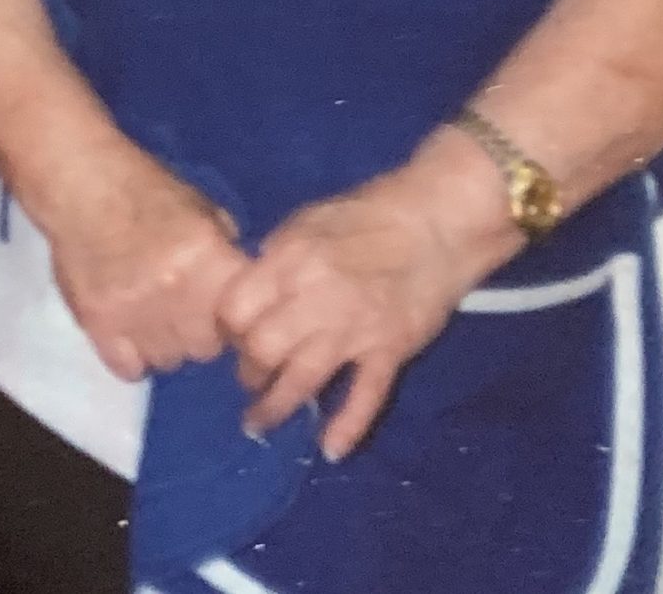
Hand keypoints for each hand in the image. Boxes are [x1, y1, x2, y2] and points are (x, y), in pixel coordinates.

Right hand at [46, 152, 249, 382]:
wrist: (80, 181)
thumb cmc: (143, 188)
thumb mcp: (201, 207)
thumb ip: (225, 252)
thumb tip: (245, 289)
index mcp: (209, 260)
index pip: (241, 325)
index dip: (232, 322)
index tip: (220, 316)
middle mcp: (179, 291)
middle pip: (206, 349)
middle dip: (197, 333)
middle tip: (180, 311)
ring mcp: (137, 312)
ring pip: (168, 361)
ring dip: (163, 344)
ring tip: (149, 316)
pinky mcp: (99, 323)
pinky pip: (128, 368)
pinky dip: (129, 357)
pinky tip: (126, 332)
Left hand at [218, 153, 512, 460]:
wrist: (437, 221)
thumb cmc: (367, 213)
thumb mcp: (307, 220)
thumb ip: (276, 257)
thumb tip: (251, 287)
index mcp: (290, 260)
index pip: (236, 308)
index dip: (226, 329)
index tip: (228, 338)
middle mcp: (314, 298)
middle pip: (262, 349)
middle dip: (247, 371)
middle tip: (247, 378)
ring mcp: (354, 329)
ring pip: (302, 380)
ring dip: (275, 408)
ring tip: (258, 424)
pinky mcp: (390, 350)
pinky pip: (365, 397)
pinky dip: (347, 427)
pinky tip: (330, 449)